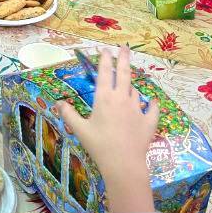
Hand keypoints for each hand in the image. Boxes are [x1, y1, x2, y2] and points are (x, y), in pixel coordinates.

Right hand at [56, 47, 158, 212]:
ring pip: (135, 91)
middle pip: (124, 73)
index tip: (106, 50)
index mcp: (104, 98)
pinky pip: (153, 109)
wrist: (123, 164)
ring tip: (129, 85)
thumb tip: (58, 102)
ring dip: (131, 86)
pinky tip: (153, 102)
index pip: (104, 73)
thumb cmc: (99, 146)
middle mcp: (121, 99)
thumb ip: (69, 114)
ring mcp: (137, 109)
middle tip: (124, 48)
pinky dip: (152, 104)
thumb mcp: (80, 130)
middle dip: (124, 59)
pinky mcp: (149, 121)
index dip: (105, 60)